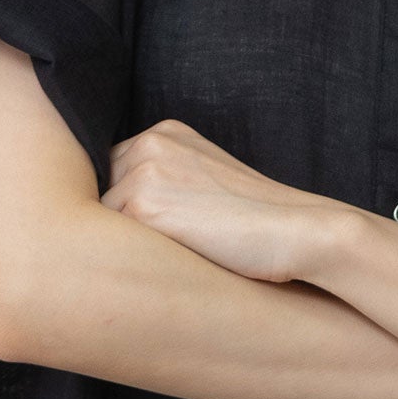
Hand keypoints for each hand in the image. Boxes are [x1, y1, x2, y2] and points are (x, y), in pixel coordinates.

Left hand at [100, 118, 344, 283]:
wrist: (297, 231)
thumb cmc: (260, 221)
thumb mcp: (209, 183)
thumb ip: (167, 181)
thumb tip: (118, 212)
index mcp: (166, 132)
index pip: (114, 171)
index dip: (127, 206)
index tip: (159, 230)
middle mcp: (149, 143)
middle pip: (100, 192)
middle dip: (118, 222)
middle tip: (161, 248)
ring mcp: (143, 171)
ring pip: (102, 218)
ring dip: (123, 243)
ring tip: (168, 257)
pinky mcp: (142, 205)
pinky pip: (109, 241)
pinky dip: (131, 258)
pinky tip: (166, 265)